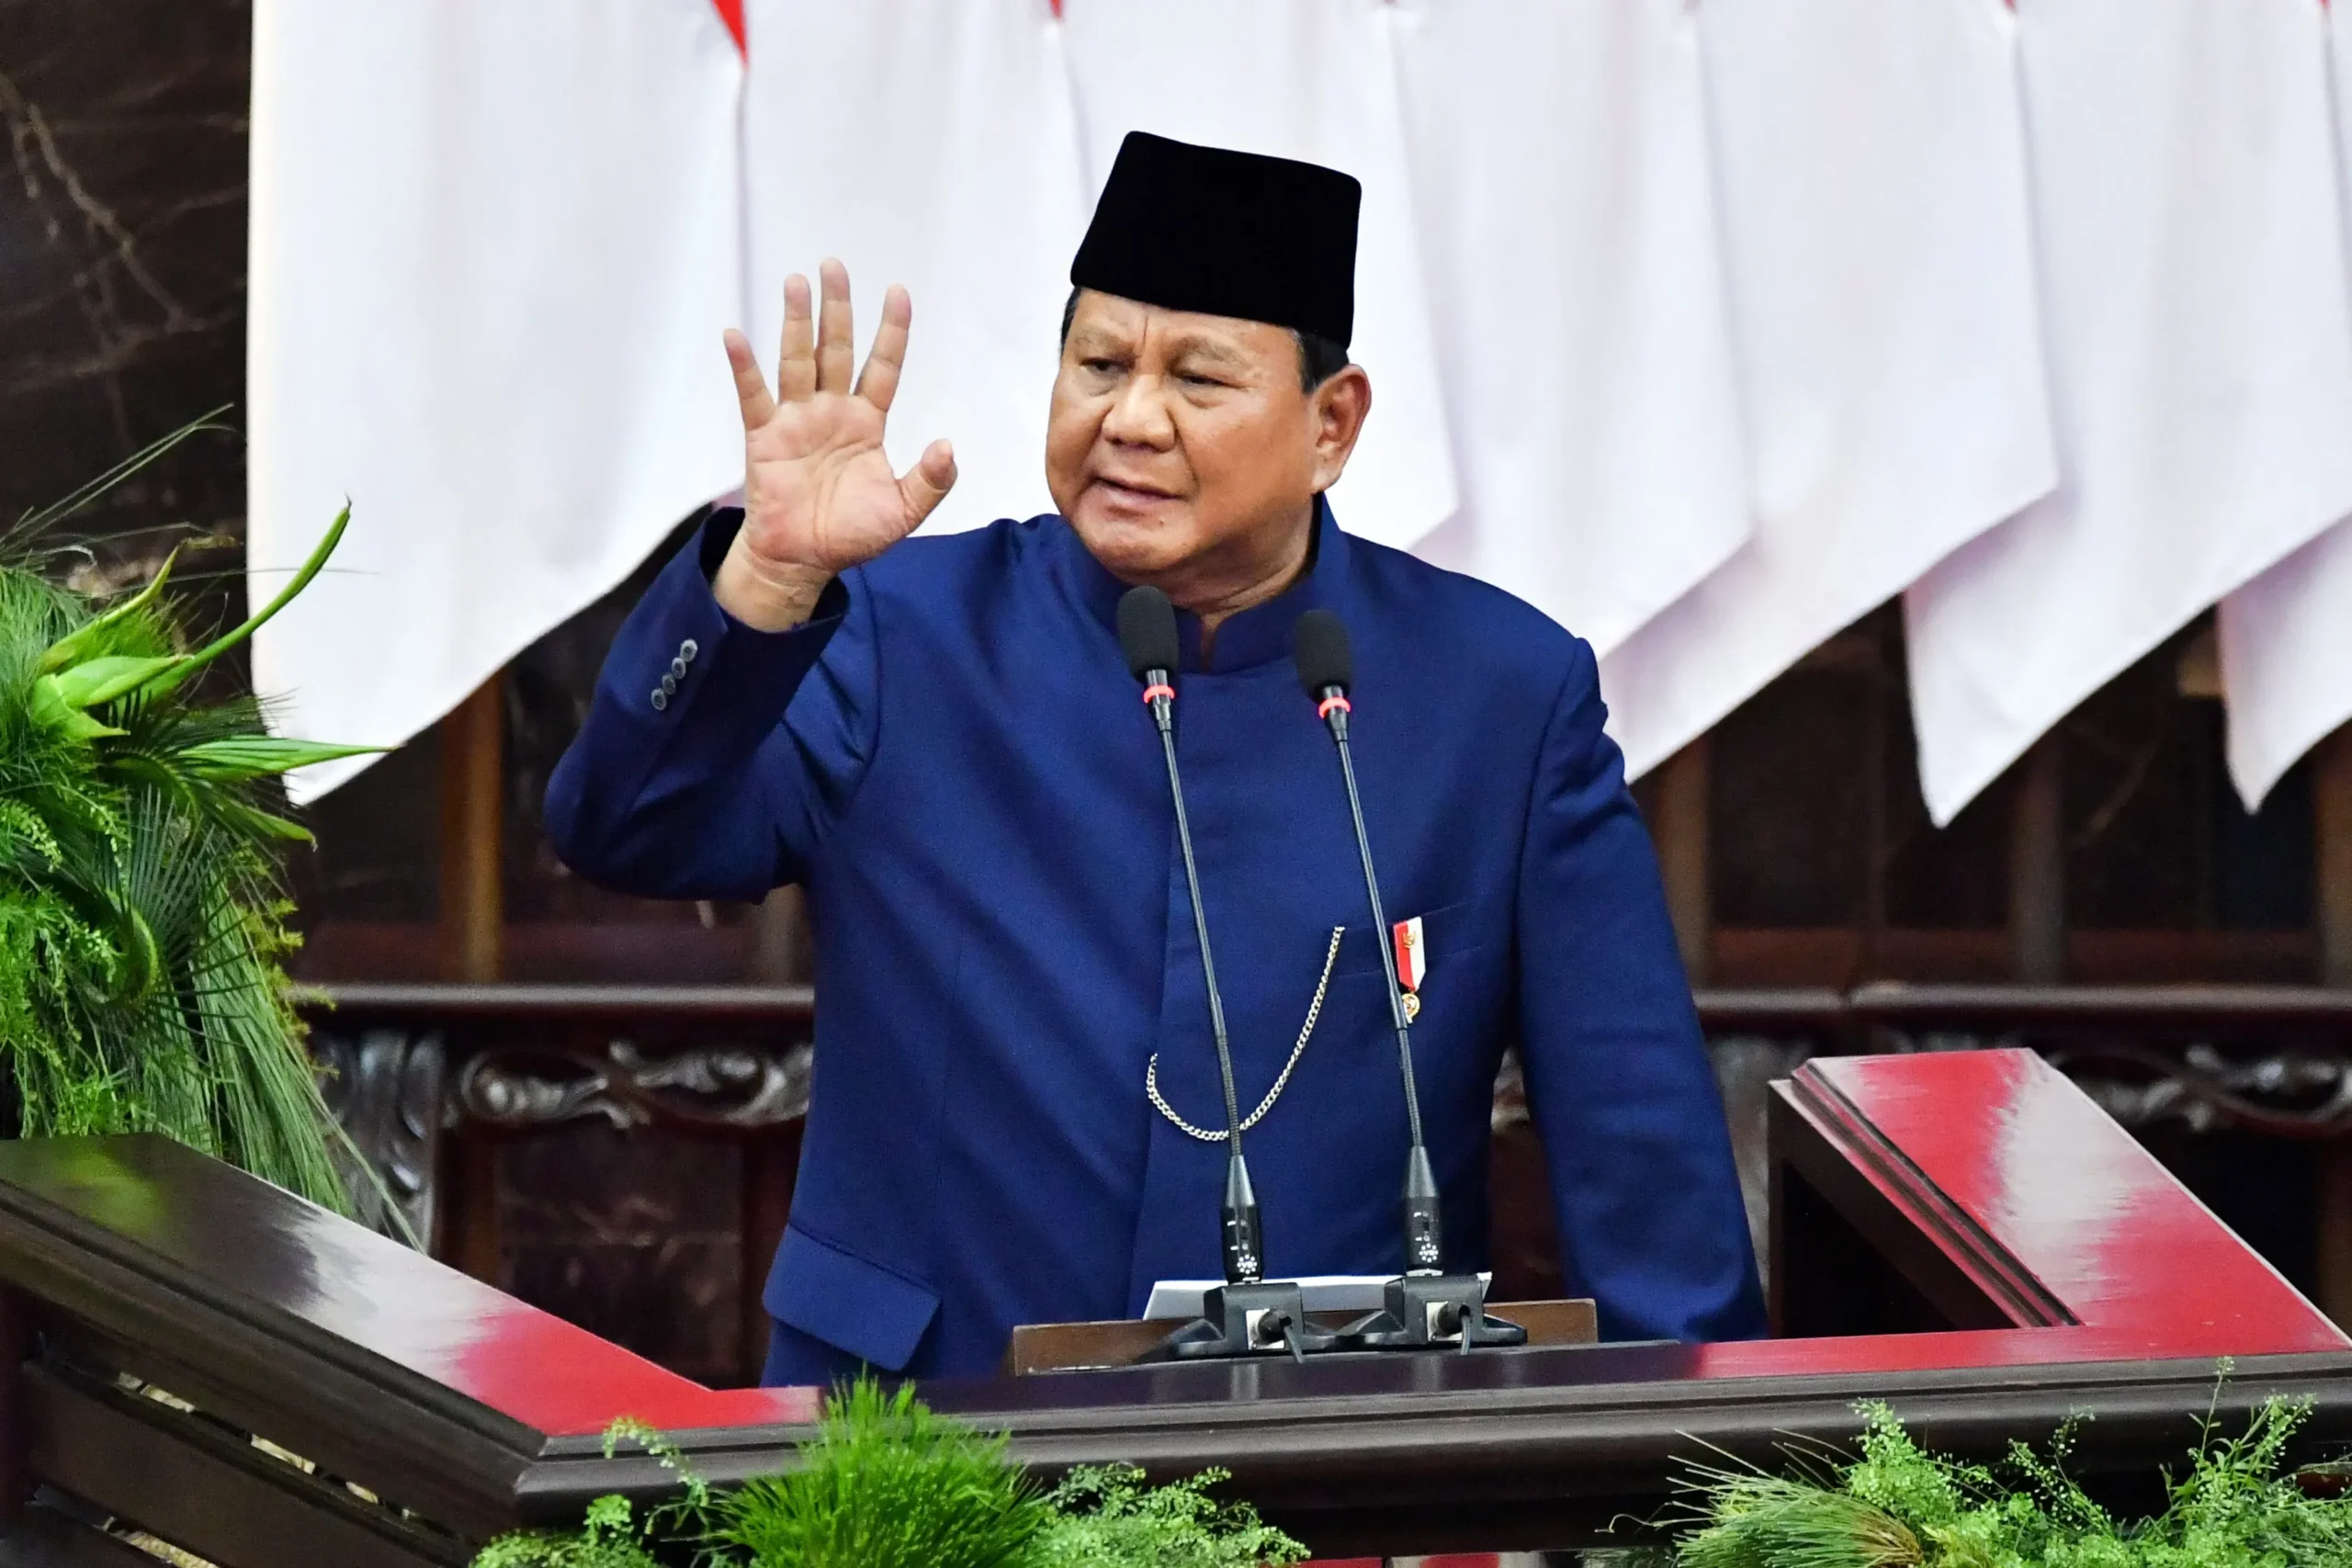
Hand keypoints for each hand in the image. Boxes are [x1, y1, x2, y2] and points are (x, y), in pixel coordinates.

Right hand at [714, 259, 956, 629]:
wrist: (803, 563)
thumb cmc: (852, 536)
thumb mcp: (904, 511)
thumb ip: (930, 481)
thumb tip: (947, 445)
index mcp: (866, 423)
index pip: (882, 366)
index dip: (891, 332)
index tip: (898, 293)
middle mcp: (830, 412)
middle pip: (836, 349)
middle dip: (837, 308)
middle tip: (834, 265)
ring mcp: (796, 421)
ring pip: (798, 361)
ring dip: (797, 322)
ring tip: (797, 282)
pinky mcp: (764, 438)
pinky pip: (753, 396)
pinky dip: (744, 367)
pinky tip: (736, 336)